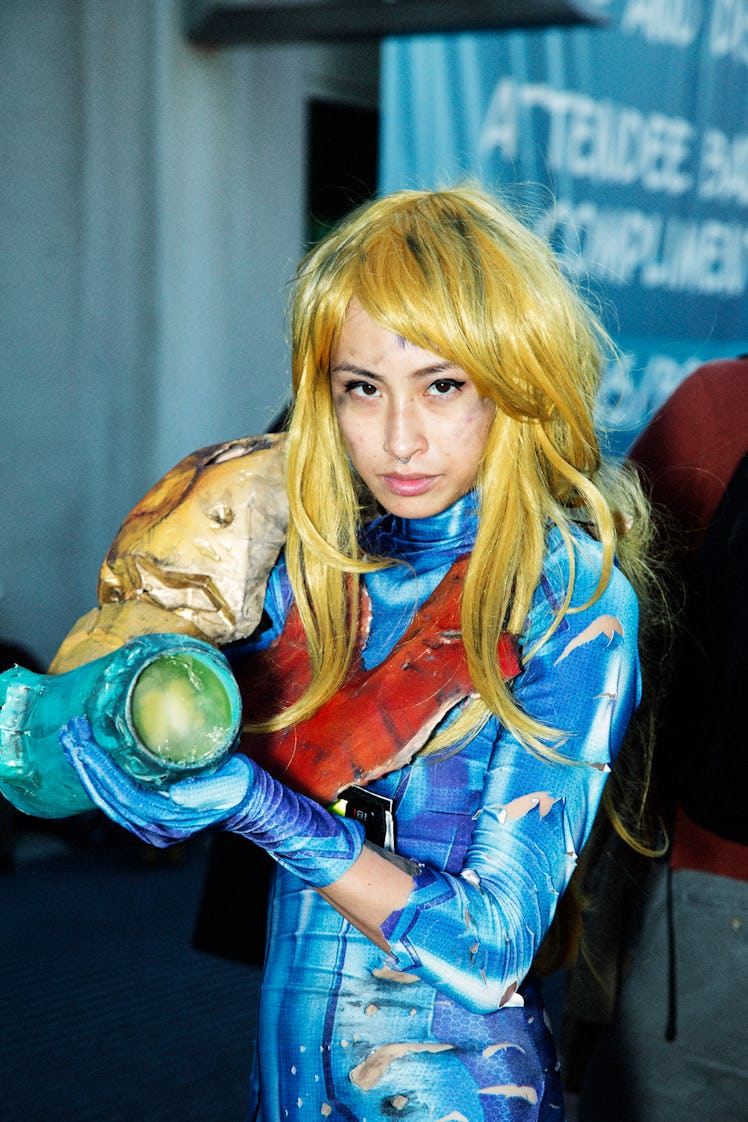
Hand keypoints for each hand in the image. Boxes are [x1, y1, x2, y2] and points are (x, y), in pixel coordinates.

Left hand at [60, 716, 251, 846]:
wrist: (250, 805)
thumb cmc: (240, 789)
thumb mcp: (230, 785)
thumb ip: (204, 792)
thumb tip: (176, 794)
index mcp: (171, 822)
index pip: (125, 796)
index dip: (103, 771)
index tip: (86, 744)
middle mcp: (155, 829)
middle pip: (109, 799)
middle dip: (86, 766)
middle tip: (70, 734)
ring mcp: (150, 825)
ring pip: (108, 799)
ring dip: (88, 770)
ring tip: (73, 741)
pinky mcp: (148, 815)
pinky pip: (115, 798)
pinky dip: (99, 777)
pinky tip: (90, 758)